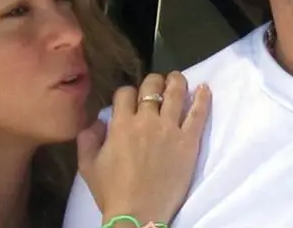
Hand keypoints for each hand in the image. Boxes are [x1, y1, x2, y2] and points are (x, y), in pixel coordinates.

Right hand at [77, 71, 210, 225]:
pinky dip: (203, 98)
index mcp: (121, 125)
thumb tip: (96, 120)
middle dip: (153, 81)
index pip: (125, 93)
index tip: (131, 99)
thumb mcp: (88, 166)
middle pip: (152, 87)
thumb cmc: (112, 192)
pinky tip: (204, 88)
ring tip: (178, 78)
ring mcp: (170, 130)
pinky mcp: (188, 142)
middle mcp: (146, 121)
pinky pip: (198, 114)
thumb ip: (88, 139)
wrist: (139, 214)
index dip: (127, 93)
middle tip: (157, 85)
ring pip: (176, 93)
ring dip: (177, 81)